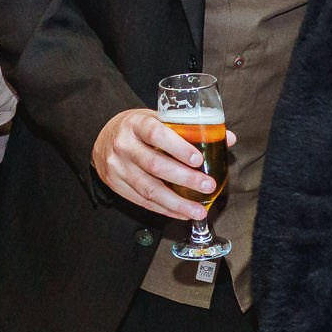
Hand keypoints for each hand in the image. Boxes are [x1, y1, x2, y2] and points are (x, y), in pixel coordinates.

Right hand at [91, 108, 237, 220]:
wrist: (102, 138)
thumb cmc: (138, 128)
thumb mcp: (158, 119)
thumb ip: (190, 129)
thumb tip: (228, 138)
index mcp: (136, 123)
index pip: (156, 133)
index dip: (178, 147)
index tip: (198, 159)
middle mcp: (124, 145)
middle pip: (154, 165)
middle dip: (184, 178)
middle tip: (207, 186)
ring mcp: (117, 167)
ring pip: (148, 189)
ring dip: (176, 203)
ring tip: (198, 211)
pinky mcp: (116, 185)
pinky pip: (142, 201)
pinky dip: (164, 209)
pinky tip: (181, 213)